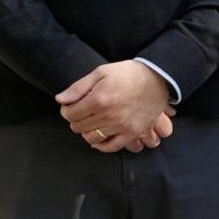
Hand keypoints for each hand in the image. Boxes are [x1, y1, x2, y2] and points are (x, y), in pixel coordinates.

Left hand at [57, 62, 172, 151]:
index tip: (72, 105)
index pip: (69, 114)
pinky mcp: (132, 132)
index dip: (67, 109)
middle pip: (78, 127)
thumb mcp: (101, 72)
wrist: (158, 78)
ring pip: (91, 138)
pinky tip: (99, 138)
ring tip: (93, 122)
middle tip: (83, 111)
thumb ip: (78, 87)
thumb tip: (60, 100)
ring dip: (87, 131)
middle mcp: (108, 115)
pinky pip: (111, 147)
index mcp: (98, 99)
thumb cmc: (128, 73)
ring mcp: (121, 126)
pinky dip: (101, 145)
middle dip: (76, 119)